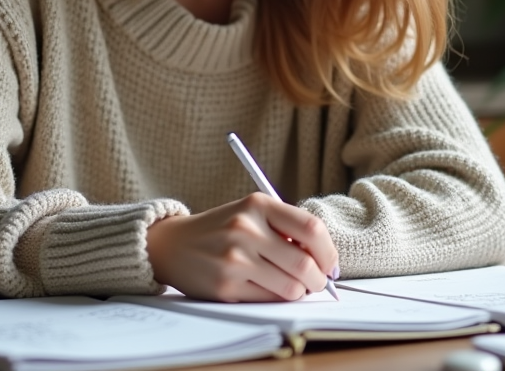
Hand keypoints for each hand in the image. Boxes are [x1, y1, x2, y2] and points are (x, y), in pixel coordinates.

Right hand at [146, 192, 337, 301]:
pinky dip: (276, 298)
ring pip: (291, 288)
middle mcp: (246, 229)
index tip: (331, 264)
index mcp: (258, 205)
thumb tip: (326, 260)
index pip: (312, 229)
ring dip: (299, 292)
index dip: (329, 252)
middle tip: (317, 282)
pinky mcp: (226, 286)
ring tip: (292, 286)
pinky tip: (268, 288)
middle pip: (306, 264)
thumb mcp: (251, 213)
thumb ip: (286, 228)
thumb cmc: (222, 229)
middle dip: (319, 280)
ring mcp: (235, 259)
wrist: (172, 244)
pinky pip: (268, 300)